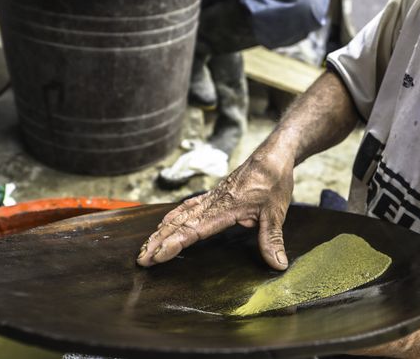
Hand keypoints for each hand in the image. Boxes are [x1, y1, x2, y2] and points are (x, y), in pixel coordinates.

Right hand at [137, 149, 293, 269]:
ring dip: (162, 231)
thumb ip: (272, 239)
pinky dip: (173, 216)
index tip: (158, 255)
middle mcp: (213, 201)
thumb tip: (277, 264)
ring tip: (146, 246)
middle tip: (141, 259)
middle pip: (180, 223)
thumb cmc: (274, 181)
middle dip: (159, 241)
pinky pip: (188, 206)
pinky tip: (166, 222)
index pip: (195, 229)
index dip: (175, 243)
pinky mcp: (215, 194)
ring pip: (181, 214)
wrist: (273, 155)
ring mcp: (212, 197)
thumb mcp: (276, 212)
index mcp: (225, 207)